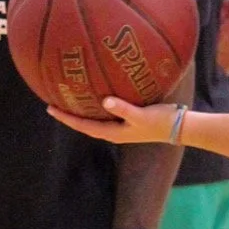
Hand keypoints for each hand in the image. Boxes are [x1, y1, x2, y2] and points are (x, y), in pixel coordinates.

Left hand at [48, 99, 179, 144]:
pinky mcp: (127, 120)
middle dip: (68, 115)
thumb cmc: (160, 121)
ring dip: (80, 112)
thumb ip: (123, 108)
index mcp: (113, 133)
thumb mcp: (141, 115)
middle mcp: (113, 131)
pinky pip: (104, 114)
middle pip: (84, 124)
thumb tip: (105, 100)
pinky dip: (95, 107)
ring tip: (68, 101)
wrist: (178, 126)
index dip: (66, 118)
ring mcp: (120, 127)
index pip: (83, 126)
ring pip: (93, 120)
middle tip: (52, 104)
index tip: (50, 109)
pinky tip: (94, 96)